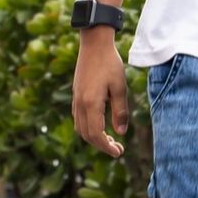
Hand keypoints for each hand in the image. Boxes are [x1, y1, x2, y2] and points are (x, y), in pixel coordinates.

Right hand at [71, 30, 128, 157]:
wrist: (94, 44)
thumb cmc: (110, 64)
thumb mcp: (120, 87)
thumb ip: (120, 111)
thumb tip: (121, 132)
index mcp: (91, 103)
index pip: (96, 135)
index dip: (106, 147)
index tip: (119, 152)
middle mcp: (80, 104)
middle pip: (86, 135)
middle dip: (101, 145)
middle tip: (118, 148)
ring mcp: (76, 99)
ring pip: (80, 128)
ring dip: (94, 137)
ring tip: (110, 138)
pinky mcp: (76, 95)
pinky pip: (79, 118)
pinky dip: (88, 127)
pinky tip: (100, 124)